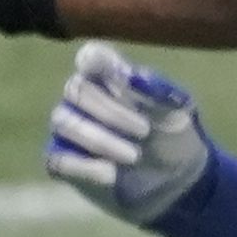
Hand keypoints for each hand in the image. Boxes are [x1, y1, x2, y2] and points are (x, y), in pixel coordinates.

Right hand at [45, 40, 217, 229]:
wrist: (175, 179)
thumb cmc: (172, 135)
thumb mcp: (177, 113)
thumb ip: (158, 91)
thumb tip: (134, 76)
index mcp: (111, 77)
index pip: (92, 57)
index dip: (93, 59)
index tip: (97, 66)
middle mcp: (83, 97)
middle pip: (76, 89)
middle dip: (111, 111)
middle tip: (145, 130)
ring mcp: (69, 127)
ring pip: (64, 122)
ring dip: (101, 139)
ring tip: (135, 156)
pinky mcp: (62, 159)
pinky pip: (58, 157)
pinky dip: (86, 166)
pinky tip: (112, 174)